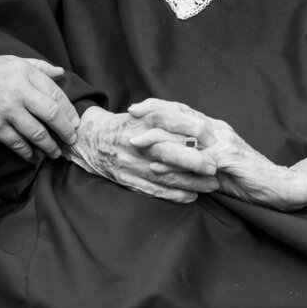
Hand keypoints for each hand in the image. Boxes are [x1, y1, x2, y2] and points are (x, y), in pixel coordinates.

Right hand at [0, 55, 78, 162]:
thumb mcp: (11, 61)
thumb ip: (38, 67)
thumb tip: (60, 72)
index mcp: (25, 73)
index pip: (56, 94)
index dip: (70, 111)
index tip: (76, 122)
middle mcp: (18, 91)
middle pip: (52, 114)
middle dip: (66, 131)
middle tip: (72, 140)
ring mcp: (6, 110)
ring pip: (36, 133)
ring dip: (49, 146)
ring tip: (56, 152)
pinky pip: (17, 143)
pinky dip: (28, 152)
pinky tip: (34, 156)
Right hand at [68, 106, 219, 202]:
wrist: (90, 139)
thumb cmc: (127, 124)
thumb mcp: (145, 111)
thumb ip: (170, 114)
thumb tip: (203, 126)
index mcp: (143, 119)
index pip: (173, 121)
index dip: (196, 130)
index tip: (214, 139)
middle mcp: (138, 141)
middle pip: (169, 151)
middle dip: (195, 161)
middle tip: (215, 167)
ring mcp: (131, 163)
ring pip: (165, 175)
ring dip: (191, 182)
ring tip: (212, 185)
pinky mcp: (127, 179)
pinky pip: (154, 190)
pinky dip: (174, 195)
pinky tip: (191, 196)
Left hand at [128, 99, 306, 210]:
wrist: (281, 186)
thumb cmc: (248, 178)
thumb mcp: (216, 165)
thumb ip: (194, 160)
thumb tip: (163, 160)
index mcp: (216, 129)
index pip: (185, 111)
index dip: (161, 106)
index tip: (137, 106)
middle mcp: (218, 131)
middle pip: (183, 115)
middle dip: (155, 112)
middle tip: (131, 112)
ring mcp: (224, 144)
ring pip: (187, 135)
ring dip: (159, 138)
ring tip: (136, 140)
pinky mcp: (228, 161)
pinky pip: (196, 162)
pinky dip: (176, 165)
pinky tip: (158, 167)